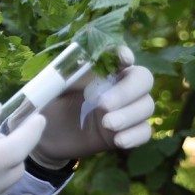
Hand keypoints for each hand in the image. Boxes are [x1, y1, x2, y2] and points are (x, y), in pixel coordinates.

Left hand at [32, 45, 154, 165]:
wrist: (47, 137)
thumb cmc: (51, 105)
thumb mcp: (53, 89)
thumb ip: (64, 76)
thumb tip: (72, 65)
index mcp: (103, 69)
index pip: (121, 56)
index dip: (124, 54)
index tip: (123, 59)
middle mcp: (120, 86)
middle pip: (143, 79)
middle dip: (127, 91)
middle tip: (104, 105)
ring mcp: (126, 109)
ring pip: (146, 106)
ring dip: (129, 115)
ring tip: (106, 124)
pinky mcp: (127, 131)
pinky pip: (145, 131)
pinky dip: (135, 136)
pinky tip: (118, 141)